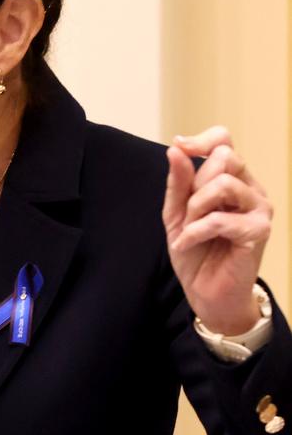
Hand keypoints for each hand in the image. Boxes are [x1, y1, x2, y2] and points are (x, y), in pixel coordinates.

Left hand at [162, 126, 272, 333]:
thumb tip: (176, 148)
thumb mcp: (177, 214)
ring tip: (189, 230)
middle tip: (187, 215)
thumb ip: (178, 182)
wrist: (206, 294)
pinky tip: (187, 244)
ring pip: (224, 183)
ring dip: (195, 208)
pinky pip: (220, 218)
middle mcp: (250, 189)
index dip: (202, 140)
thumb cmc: (196, 253)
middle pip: (223, 158)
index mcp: (232, 180)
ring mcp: (259, 208)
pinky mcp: (259, 231)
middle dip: (194, 186)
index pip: (225, 141)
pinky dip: (196, 231)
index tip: (180, 147)